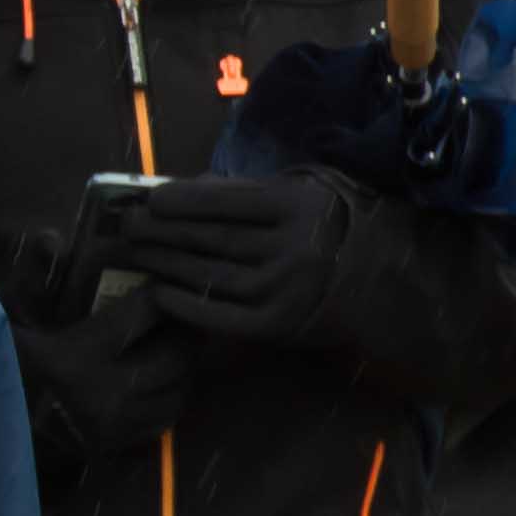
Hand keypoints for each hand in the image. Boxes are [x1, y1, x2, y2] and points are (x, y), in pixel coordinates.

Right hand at [13, 289, 197, 451]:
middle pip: (173, 355)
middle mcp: (104, 394)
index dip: (158, 294)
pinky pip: (164, 418)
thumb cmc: (0, 365)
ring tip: (179, 343)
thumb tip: (52, 236)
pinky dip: (172, 395)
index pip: (142, 315)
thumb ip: (32, 277)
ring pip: (177, 389)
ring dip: (184, 365)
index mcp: (76, 357)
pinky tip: (164, 379)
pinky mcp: (118, 444)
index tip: (162, 281)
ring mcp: (114, 425)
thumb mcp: (7, 317)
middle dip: (185, 330)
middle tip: (183, 311)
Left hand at [105, 172, 351, 334]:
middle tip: (126, 226)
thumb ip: (250, 189)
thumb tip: (188, 189)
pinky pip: (219, 315)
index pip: (224, 202)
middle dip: (160, 232)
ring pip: (208, 275)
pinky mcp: (277, 326)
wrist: (389, 282)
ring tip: (135, 253)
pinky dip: (183, 304)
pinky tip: (159, 290)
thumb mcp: (306, 189)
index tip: (149, 200)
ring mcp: (284, 291)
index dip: (180, 201)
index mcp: (297, 206)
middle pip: (210, 239)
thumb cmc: (339, 224)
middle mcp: (291, 248)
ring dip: (164, 265)